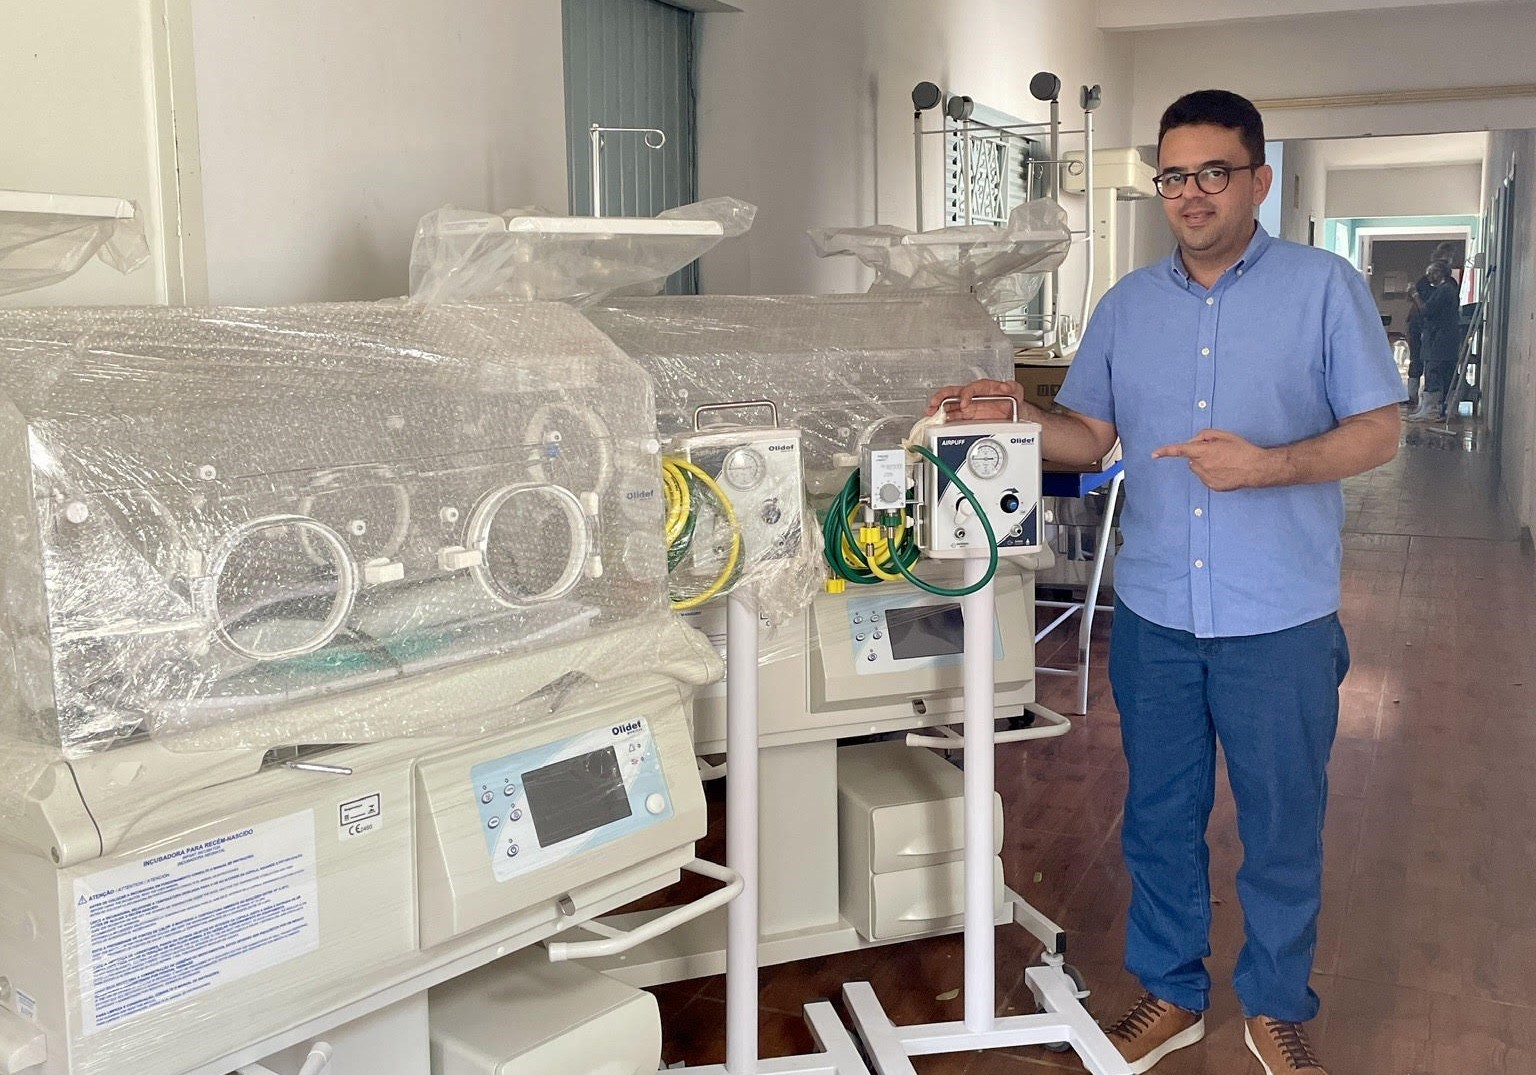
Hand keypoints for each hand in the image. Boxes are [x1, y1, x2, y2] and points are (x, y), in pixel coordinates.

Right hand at [926, 379, 1026, 420]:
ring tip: (931, 414)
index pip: (969, 389)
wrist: (1013, 413)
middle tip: (934, 403)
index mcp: (980, 388)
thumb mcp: (1015, 389)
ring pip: (948, 406)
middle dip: (941, 398)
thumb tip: (1007, 387)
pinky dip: (944, 421)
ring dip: (938, 410)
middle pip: (951, 394)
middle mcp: (971, 397)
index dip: (965, 395)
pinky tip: (938, 423)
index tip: (964, 403)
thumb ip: (1011, 386)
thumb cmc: (1012, 399)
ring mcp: (967, 408)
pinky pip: (953, 418)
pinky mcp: (967, 418)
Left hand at [1151, 428, 1282, 490]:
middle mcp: (1202, 466)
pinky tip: (1226, 471)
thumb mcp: (1223, 435)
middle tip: (1217, 453)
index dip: (1166, 451)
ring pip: (1198, 469)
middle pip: (1191, 460)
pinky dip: (1212, 474)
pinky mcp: (1213, 487)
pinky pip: (1206, 478)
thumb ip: (1204, 435)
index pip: (1180, 450)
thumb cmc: (1241, 449)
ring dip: (1205, 465)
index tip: (1154, 454)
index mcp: (1204, 451)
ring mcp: (1207, 478)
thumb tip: (1193, 441)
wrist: (1256, 467)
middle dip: (1199, 455)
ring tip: (1224, 462)